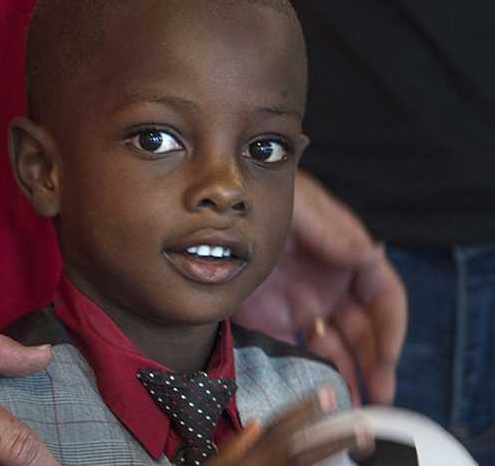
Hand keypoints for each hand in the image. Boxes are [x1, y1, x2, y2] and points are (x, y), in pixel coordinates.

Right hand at [208, 387, 372, 464]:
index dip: (305, 410)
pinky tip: (339, 465)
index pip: (280, 427)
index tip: (329, 394)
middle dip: (332, 438)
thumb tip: (257, 423)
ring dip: (333, 454)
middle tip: (363, 427)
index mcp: (248, 455)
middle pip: (302, 451)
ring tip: (360, 442)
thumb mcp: (214, 462)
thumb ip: (235, 444)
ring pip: (306, 465)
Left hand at [233, 171, 406, 404]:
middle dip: (376, 363)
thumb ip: (331, 232)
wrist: (212, 214)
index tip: (387, 356)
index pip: (382, 293)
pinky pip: (298, 351)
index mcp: (344, 255)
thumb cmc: (261, 196)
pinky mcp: (273, 320)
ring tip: (357, 406)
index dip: (391, 326)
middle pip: (364, 329)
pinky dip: (313, 374)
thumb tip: (371, 256)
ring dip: (351, 375)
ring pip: (337, 346)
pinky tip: (322, 395)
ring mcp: (303, 304)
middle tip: (380, 399)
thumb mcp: (297, 207)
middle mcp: (329, 285)